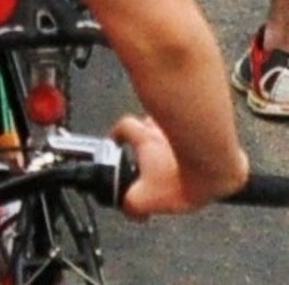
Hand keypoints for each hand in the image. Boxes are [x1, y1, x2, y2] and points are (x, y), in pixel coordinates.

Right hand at [114, 114, 245, 217]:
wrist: (216, 165)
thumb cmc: (181, 176)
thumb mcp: (147, 199)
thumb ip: (132, 206)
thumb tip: (130, 211)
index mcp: (144, 138)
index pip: (124, 127)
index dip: (119, 133)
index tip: (117, 141)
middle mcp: (163, 128)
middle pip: (149, 123)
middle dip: (147, 133)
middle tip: (150, 149)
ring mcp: (187, 128)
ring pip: (174, 126)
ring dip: (172, 137)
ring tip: (176, 154)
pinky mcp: (210, 134)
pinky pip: (200, 134)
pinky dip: (198, 143)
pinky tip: (202, 160)